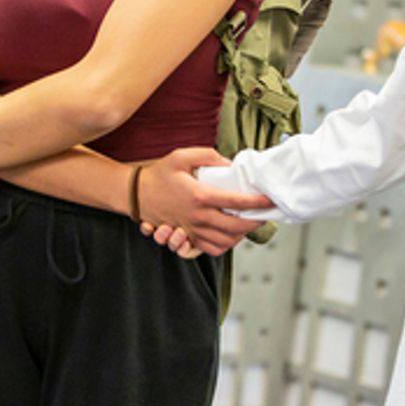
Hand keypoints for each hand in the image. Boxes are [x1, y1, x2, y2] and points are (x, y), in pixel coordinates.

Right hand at [138, 147, 273, 255]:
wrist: (136, 193)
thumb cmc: (159, 174)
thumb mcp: (182, 155)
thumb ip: (209, 156)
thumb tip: (229, 165)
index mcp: (199, 195)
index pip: (236, 201)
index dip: (256, 202)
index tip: (268, 200)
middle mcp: (198, 216)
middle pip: (236, 226)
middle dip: (255, 222)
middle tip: (264, 214)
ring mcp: (192, 229)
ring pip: (226, 240)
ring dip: (242, 234)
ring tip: (250, 223)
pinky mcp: (187, 236)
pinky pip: (211, 249)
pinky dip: (225, 245)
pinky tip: (231, 235)